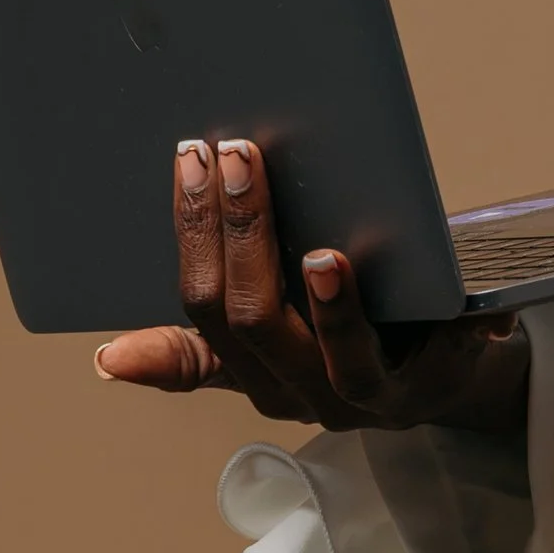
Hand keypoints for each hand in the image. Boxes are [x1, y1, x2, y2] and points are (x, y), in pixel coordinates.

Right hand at [93, 137, 531, 436]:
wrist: (447, 376)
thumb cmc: (352, 339)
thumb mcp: (269, 345)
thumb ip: (200, 347)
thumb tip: (106, 358)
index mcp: (255, 373)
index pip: (204, 307)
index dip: (194, 236)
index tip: (189, 162)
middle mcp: (304, 392)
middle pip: (258, 322)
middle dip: (244, 235)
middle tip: (239, 156)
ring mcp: (370, 396)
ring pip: (340, 359)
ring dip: (332, 307)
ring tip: (325, 255)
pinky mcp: (434, 388)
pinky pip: (433, 360)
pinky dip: (442, 329)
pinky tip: (436, 298)